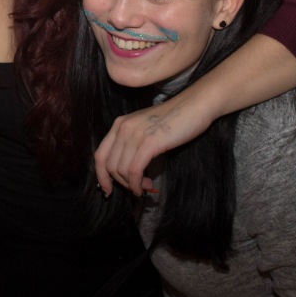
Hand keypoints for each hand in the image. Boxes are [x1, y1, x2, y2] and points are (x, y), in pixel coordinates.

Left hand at [94, 93, 213, 195]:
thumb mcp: (145, 128)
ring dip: (133, 185)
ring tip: (147, 185)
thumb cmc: (174, 119)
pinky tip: (147, 186)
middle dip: (121, 183)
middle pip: (109, 166)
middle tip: (138, 187)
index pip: (100, 155)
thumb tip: (128, 173)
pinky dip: (137, 184)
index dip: (101, 176)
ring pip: (121, 170)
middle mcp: (123, 128)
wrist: (195, 106)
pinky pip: (134, 171)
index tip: (108, 190)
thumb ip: (133, 144)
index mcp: (119, 124)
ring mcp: (135, 134)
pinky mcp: (149, 142)